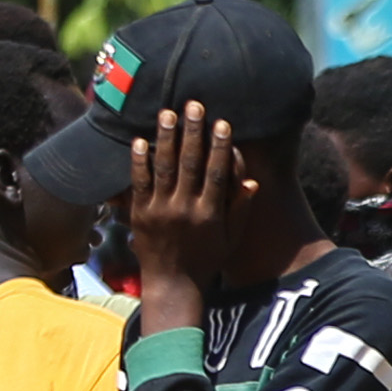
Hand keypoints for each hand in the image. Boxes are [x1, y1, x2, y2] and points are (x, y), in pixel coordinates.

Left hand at [126, 103, 253, 305]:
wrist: (172, 285)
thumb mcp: (230, 240)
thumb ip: (240, 211)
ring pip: (164, 168)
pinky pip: (139, 183)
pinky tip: (140, 140)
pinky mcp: (141, 214)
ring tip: (168, 113)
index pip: (217, 173)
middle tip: (194, 105)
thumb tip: (252, 182)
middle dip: (193, 133)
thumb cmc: (206, 261)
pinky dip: (139, 161)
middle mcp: (185, 209)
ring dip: (166, 138)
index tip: (222, 123)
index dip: (220, 147)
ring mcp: (161, 210)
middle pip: (190, 164)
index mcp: (210, 214)